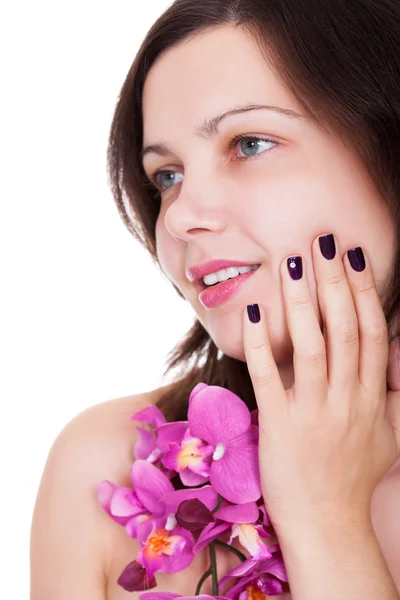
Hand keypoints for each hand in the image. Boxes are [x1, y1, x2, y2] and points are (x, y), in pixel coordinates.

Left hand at [243, 234, 399, 533]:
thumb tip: (393, 348)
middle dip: (332, 281)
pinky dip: (261, 343)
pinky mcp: (280, 424)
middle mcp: (345, 398)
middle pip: (341, 329)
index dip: (361, 291)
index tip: (352, 257)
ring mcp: (312, 410)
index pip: (367, 332)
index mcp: (370, 396)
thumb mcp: (391, 435)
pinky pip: (269, 376)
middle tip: (321, 241)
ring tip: (290, 261)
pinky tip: (255, 311)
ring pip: (309, 345)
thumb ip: (395, 391)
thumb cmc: (355, 476)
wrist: (329, 524)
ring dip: (300, 301)